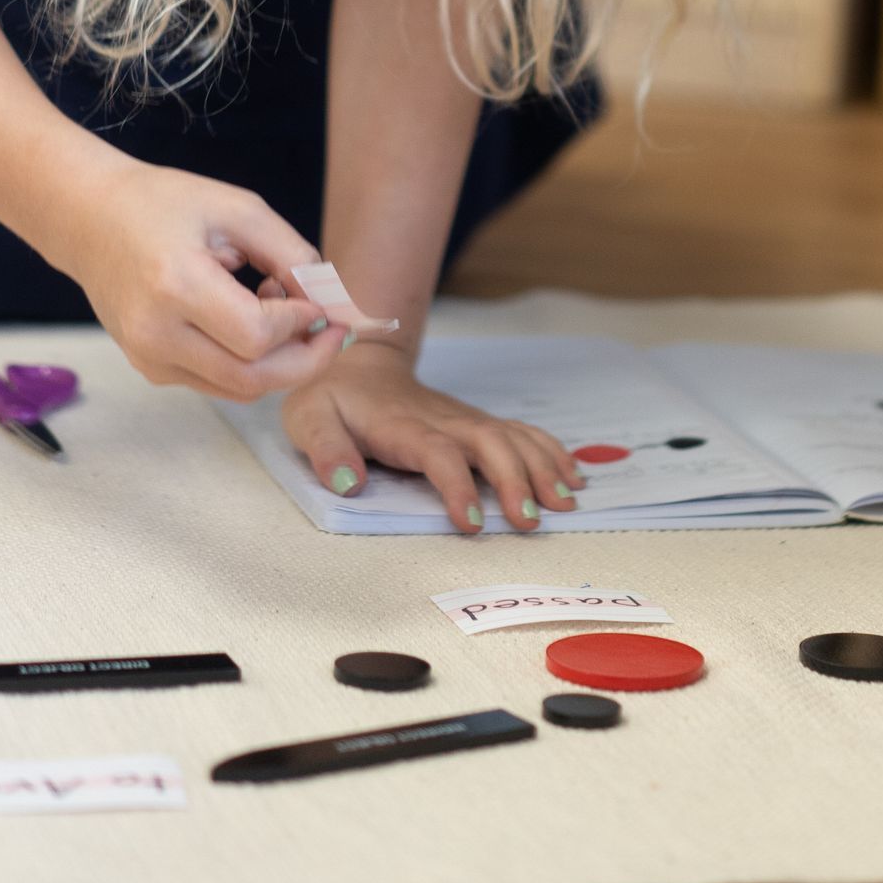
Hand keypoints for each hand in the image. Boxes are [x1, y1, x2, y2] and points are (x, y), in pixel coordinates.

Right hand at [65, 159, 348, 399]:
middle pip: (251, 379)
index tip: (322, 301)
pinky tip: (252, 318)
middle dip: (306, 361)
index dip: (301, 324)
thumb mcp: (238, 210)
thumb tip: (330, 302)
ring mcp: (149, 358)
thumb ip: (292, 254)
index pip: (256, 335)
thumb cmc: (164, 204)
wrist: (89, 219)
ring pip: (238, 388)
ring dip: (280, 362)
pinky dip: (250, 361)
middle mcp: (156, 333)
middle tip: (333, 331)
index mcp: (175, 285)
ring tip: (285, 310)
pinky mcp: (151, 368)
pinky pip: (218, 381)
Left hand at [282, 342, 586, 533]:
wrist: (358, 360)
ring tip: (565, 502)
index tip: (472, 523)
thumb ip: (325, 448)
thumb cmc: (332, 396)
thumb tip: (348, 482)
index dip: (456, 486)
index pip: (437, 452)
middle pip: (488, 443)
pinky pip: (520, 431)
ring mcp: (464, 418)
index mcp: (403, 425)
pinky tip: (572, 474)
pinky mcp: (476, 422)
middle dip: (514, 480)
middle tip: (530, 521)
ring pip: (511, 436)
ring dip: (541, 466)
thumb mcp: (310, 419)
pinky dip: (550, 450)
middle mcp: (443, 420)